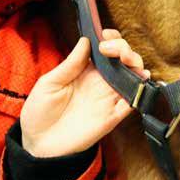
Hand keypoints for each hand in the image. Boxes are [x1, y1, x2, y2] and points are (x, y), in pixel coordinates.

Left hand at [20, 29, 150, 157]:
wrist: (39, 145)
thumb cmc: (39, 113)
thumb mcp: (49, 83)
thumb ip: (70, 63)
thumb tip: (85, 40)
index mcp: (85, 71)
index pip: (106, 50)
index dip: (111, 39)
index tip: (104, 35)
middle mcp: (100, 83)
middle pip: (124, 60)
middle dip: (124, 47)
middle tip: (111, 48)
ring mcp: (108, 99)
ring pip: (133, 77)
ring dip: (135, 64)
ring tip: (125, 59)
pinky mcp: (113, 116)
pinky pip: (133, 102)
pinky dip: (140, 91)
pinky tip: (138, 80)